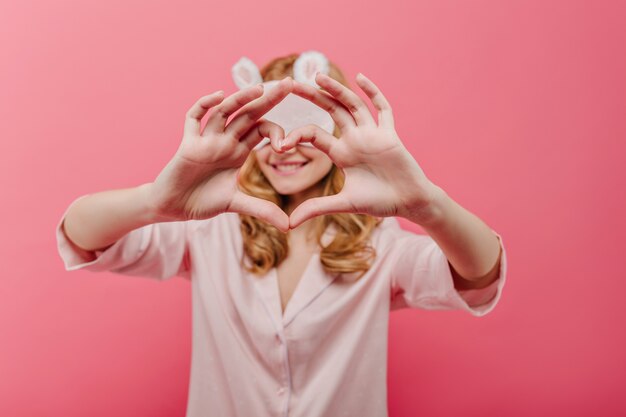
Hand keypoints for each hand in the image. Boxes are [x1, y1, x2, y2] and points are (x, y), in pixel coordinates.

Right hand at [148, 78, 291, 231]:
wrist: (172, 208)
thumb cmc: (201, 201)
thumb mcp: (236, 204)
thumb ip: (262, 210)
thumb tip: (289, 226)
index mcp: (238, 151)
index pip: (262, 130)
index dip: (277, 132)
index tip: (286, 146)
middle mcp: (225, 140)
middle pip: (249, 114)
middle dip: (269, 99)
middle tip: (290, 84)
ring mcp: (206, 139)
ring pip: (225, 111)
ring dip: (241, 98)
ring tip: (259, 88)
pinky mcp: (187, 144)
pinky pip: (194, 118)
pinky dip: (204, 105)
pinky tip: (218, 97)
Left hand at [282, 72, 440, 228]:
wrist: (409, 203)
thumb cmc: (380, 202)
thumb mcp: (344, 204)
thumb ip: (317, 208)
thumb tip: (288, 223)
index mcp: (341, 153)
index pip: (314, 136)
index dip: (297, 136)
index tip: (280, 143)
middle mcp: (354, 139)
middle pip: (330, 111)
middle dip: (311, 97)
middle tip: (290, 83)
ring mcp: (372, 134)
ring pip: (351, 105)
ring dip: (336, 90)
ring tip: (318, 76)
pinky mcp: (389, 134)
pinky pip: (382, 109)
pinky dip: (373, 93)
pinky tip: (360, 78)